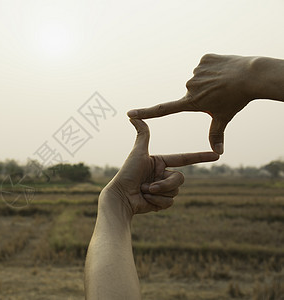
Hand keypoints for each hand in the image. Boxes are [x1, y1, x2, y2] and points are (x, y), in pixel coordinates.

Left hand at [104, 119, 218, 214]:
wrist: (121, 197)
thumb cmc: (127, 173)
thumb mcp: (137, 152)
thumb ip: (142, 134)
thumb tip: (133, 115)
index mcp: (160, 162)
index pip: (184, 159)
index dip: (200, 157)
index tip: (217, 155)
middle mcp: (162, 175)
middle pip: (180, 179)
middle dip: (165, 183)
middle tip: (149, 186)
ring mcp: (162, 189)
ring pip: (176, 191)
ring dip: (159, 192)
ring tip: (144, 191)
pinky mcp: (161, 202)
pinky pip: (170, 202)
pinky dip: (157, 201)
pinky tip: (145, 200)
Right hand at [127, 54, 257, 153]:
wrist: (251, 76)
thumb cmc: (237, 99)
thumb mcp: (224, 117)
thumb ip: (217, 134)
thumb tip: (218, 153)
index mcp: (192, 102)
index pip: (163, 110)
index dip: (146, 112)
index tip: (130, 113)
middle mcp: (190, 87)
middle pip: (193, 91)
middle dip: (204, 92)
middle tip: (221, 92)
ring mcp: (196, 72)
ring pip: (200, 77)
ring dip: (209, 79)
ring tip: (225, 81)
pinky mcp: (204, 59)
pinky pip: (206, 64)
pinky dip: (214, 67)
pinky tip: (224, 70)